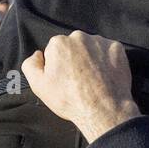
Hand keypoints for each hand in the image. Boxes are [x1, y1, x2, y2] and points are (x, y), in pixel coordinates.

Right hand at [20, 31, 140, 142]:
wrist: (103, 110)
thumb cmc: (70, 99)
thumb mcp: (39, 86)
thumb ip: (31, 65)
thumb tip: (37, 54)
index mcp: (59, 43)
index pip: (55, 50)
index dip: (58, 65)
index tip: (64, 78)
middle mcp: (80, 37)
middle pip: (74, 46)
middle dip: (75, 58)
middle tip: (79, 80)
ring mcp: (100, 42)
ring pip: (92, 47)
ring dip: (91, 58)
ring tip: (93, 79)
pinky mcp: (117, 48)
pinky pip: (109, 51)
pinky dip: (108, 60)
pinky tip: (105, 75)